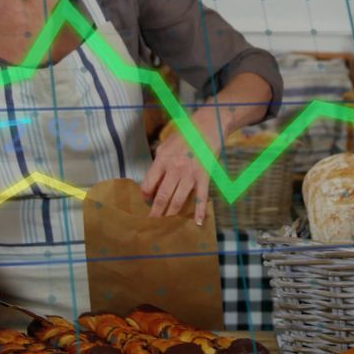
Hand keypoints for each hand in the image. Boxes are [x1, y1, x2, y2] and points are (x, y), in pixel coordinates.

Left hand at [141, 110, 222, 225]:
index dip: (145, 196)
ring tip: (166, 227)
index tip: (145, 202)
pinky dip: (200, 211)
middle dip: (156, 213)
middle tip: (151, 225)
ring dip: (171, 215)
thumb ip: (158, 163)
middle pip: (162, 196)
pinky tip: (198, 223)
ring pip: (178, 200)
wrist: (208, 126)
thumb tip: (153, 182)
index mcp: (162, 160)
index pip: (148, 184)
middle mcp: (174, 169)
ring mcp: (190, 174)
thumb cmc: (184, 135)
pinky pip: (201, 197)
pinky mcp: (204, 177)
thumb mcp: (165, 145)